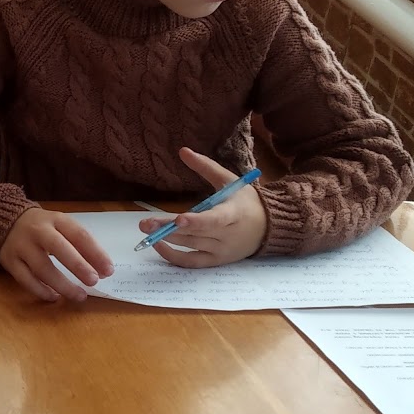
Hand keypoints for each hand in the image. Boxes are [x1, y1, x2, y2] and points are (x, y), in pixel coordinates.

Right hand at [0, 207, 113, 302]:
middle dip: (78, 266)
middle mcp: (37, 231)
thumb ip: (80, 245)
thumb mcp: (61, 227)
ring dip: (62, 284)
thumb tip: (102, 270)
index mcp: (56, 219)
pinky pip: (25, 279)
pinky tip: (54, 297)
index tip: (108, 270)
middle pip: (58, 248)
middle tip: (93, 281)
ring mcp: (21, 246)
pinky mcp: (9, 261)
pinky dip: (40, 290)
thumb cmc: (43, 228)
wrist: (4, 221)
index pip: (79, 234)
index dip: (95, 253)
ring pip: (42, 268)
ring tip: (79, 296)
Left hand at [138, 148, 265, 268]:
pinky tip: (157, 245)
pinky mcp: (216, 261)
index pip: (214, 220)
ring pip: (190, 246)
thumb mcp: (229, 180)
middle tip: (144, 224)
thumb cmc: (246, 201)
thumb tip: (182, 150)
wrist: (269, 228)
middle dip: (168, 229)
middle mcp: (228, 235)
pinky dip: (173, 257)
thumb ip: (205, 166)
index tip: (179, 219)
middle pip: (195, 234)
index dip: (197, 221)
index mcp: (234, 214)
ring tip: (145, 229)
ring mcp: (221, 251)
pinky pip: (191, 263)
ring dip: (166, 239)